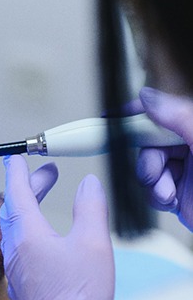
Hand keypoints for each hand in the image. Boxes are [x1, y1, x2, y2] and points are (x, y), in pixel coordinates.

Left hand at [0, 155, 113, 299]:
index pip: (18, 193)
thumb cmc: (79, 294)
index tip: (16, 157)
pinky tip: (39, 238)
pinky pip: (16, 248)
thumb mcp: (93, 243)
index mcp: (28, 235)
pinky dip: (26, 231)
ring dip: (27, 209)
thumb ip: (90, 208)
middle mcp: (14, 250)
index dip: (18, 172)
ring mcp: (14, 269)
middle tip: (48, 174)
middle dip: (29, 188)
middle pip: (14, 209)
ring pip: (13, 229)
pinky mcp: (20, 284)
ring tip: (43, 200)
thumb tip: (87, 183)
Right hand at [137, 87, 192, 230]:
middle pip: (149, 144)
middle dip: (148, 162)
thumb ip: (180, 117)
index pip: (164, 113)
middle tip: (155, 173)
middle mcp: (190, 147)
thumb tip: (148, 97)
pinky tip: (174, 202)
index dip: (137, 114)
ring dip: (153, 184)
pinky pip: (153, 190)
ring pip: (148, 169)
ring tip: (170, 193)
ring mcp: (184, 170)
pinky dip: (158, 198)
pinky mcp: (178, 193)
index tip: (114, 117)